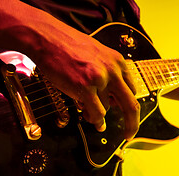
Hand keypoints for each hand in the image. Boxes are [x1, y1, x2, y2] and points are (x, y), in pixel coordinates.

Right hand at [32, 24, 139, 140]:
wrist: (47, 38)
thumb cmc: (68, 47)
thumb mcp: (97, 56)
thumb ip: (107, 75)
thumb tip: (110, 101)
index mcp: (118, 61)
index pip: (131, 90)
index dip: (126, 105)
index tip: (127, 116)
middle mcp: (112, 70)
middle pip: (131, 105)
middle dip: (132, 123)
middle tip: (128, 134)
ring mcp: (99, 79)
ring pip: (106, 109)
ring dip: (96, 113)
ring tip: (84, 106)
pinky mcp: (84, 87)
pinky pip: (96, 113)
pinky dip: (94, 120)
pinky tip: (89, 117)